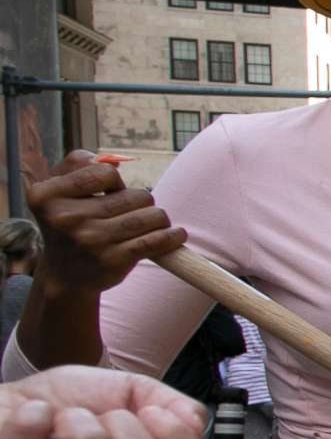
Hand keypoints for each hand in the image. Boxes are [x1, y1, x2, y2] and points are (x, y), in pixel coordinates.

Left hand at [0, 366, 212, 438]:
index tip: (150, 413)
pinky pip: (38, 428)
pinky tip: (31, 424)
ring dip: (73, 415)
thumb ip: (174, 406)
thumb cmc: (71, 402)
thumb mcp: (132, 393)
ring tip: (60, 424)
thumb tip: (196, 421)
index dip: (176, 433)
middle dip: (120, 418)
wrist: (15, 403)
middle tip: (98, 421)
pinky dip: (34, 412)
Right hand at [26, 150, 182, 293]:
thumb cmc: (67, 221)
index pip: (104, 172)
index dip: (115, 180)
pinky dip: (172, 235)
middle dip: (142, 201)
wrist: (65, 275)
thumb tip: (113, 162)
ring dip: (158, 218)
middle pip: (136, 195)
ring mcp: (91, 241)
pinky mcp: (113, 260)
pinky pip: (156, 240)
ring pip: (152, 216)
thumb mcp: (57, 189)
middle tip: (132, 211)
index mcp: (46, 195)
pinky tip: (176, 234)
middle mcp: (66, 218)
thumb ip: (77, 163)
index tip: (110, 192)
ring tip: (151, 222)